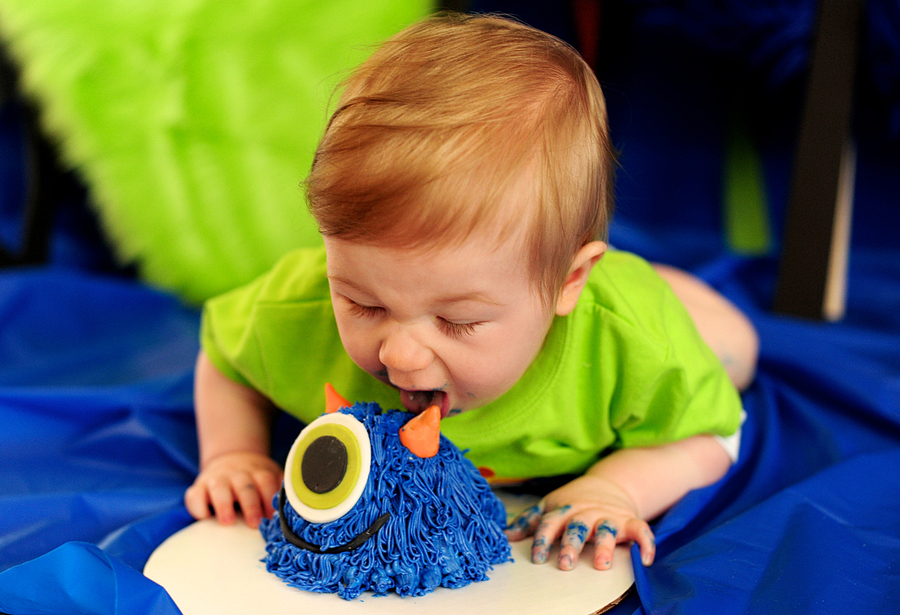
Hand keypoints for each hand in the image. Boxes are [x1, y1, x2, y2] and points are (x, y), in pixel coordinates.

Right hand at [184, 451, 282, 527]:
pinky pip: (194, 495)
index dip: (270, 497)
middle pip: (245, 485)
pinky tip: (205, 517)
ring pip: (219, 487)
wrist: (231, 459)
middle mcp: (237, 473)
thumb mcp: (271, 476)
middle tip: (255, 524)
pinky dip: (198, 505)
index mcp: (258, 471)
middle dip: (250, 504)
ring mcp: (216, 479)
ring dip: (224, 503)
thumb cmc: (256, 478)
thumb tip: (298, 505)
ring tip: (228, 522)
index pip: (266, 480)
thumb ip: (281, 489)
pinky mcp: (198, 487)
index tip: (273, 516)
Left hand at [505, 474, 655, 570]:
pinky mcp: (629, 521)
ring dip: (605, 546)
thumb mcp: (550, 505)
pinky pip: (641, 530)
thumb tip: (507, 535)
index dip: (543, 540)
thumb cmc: (573, 502)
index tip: (538, 558)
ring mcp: (608, 516)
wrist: (608, 484)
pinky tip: (645, 559)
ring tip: (601, 565)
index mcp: (564, 510)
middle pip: (578, 528)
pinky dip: (646, 542)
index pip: (551, 524)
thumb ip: (531, 520)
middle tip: (565, 563)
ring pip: (607, 529)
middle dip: (572, 545)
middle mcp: (586, 513)